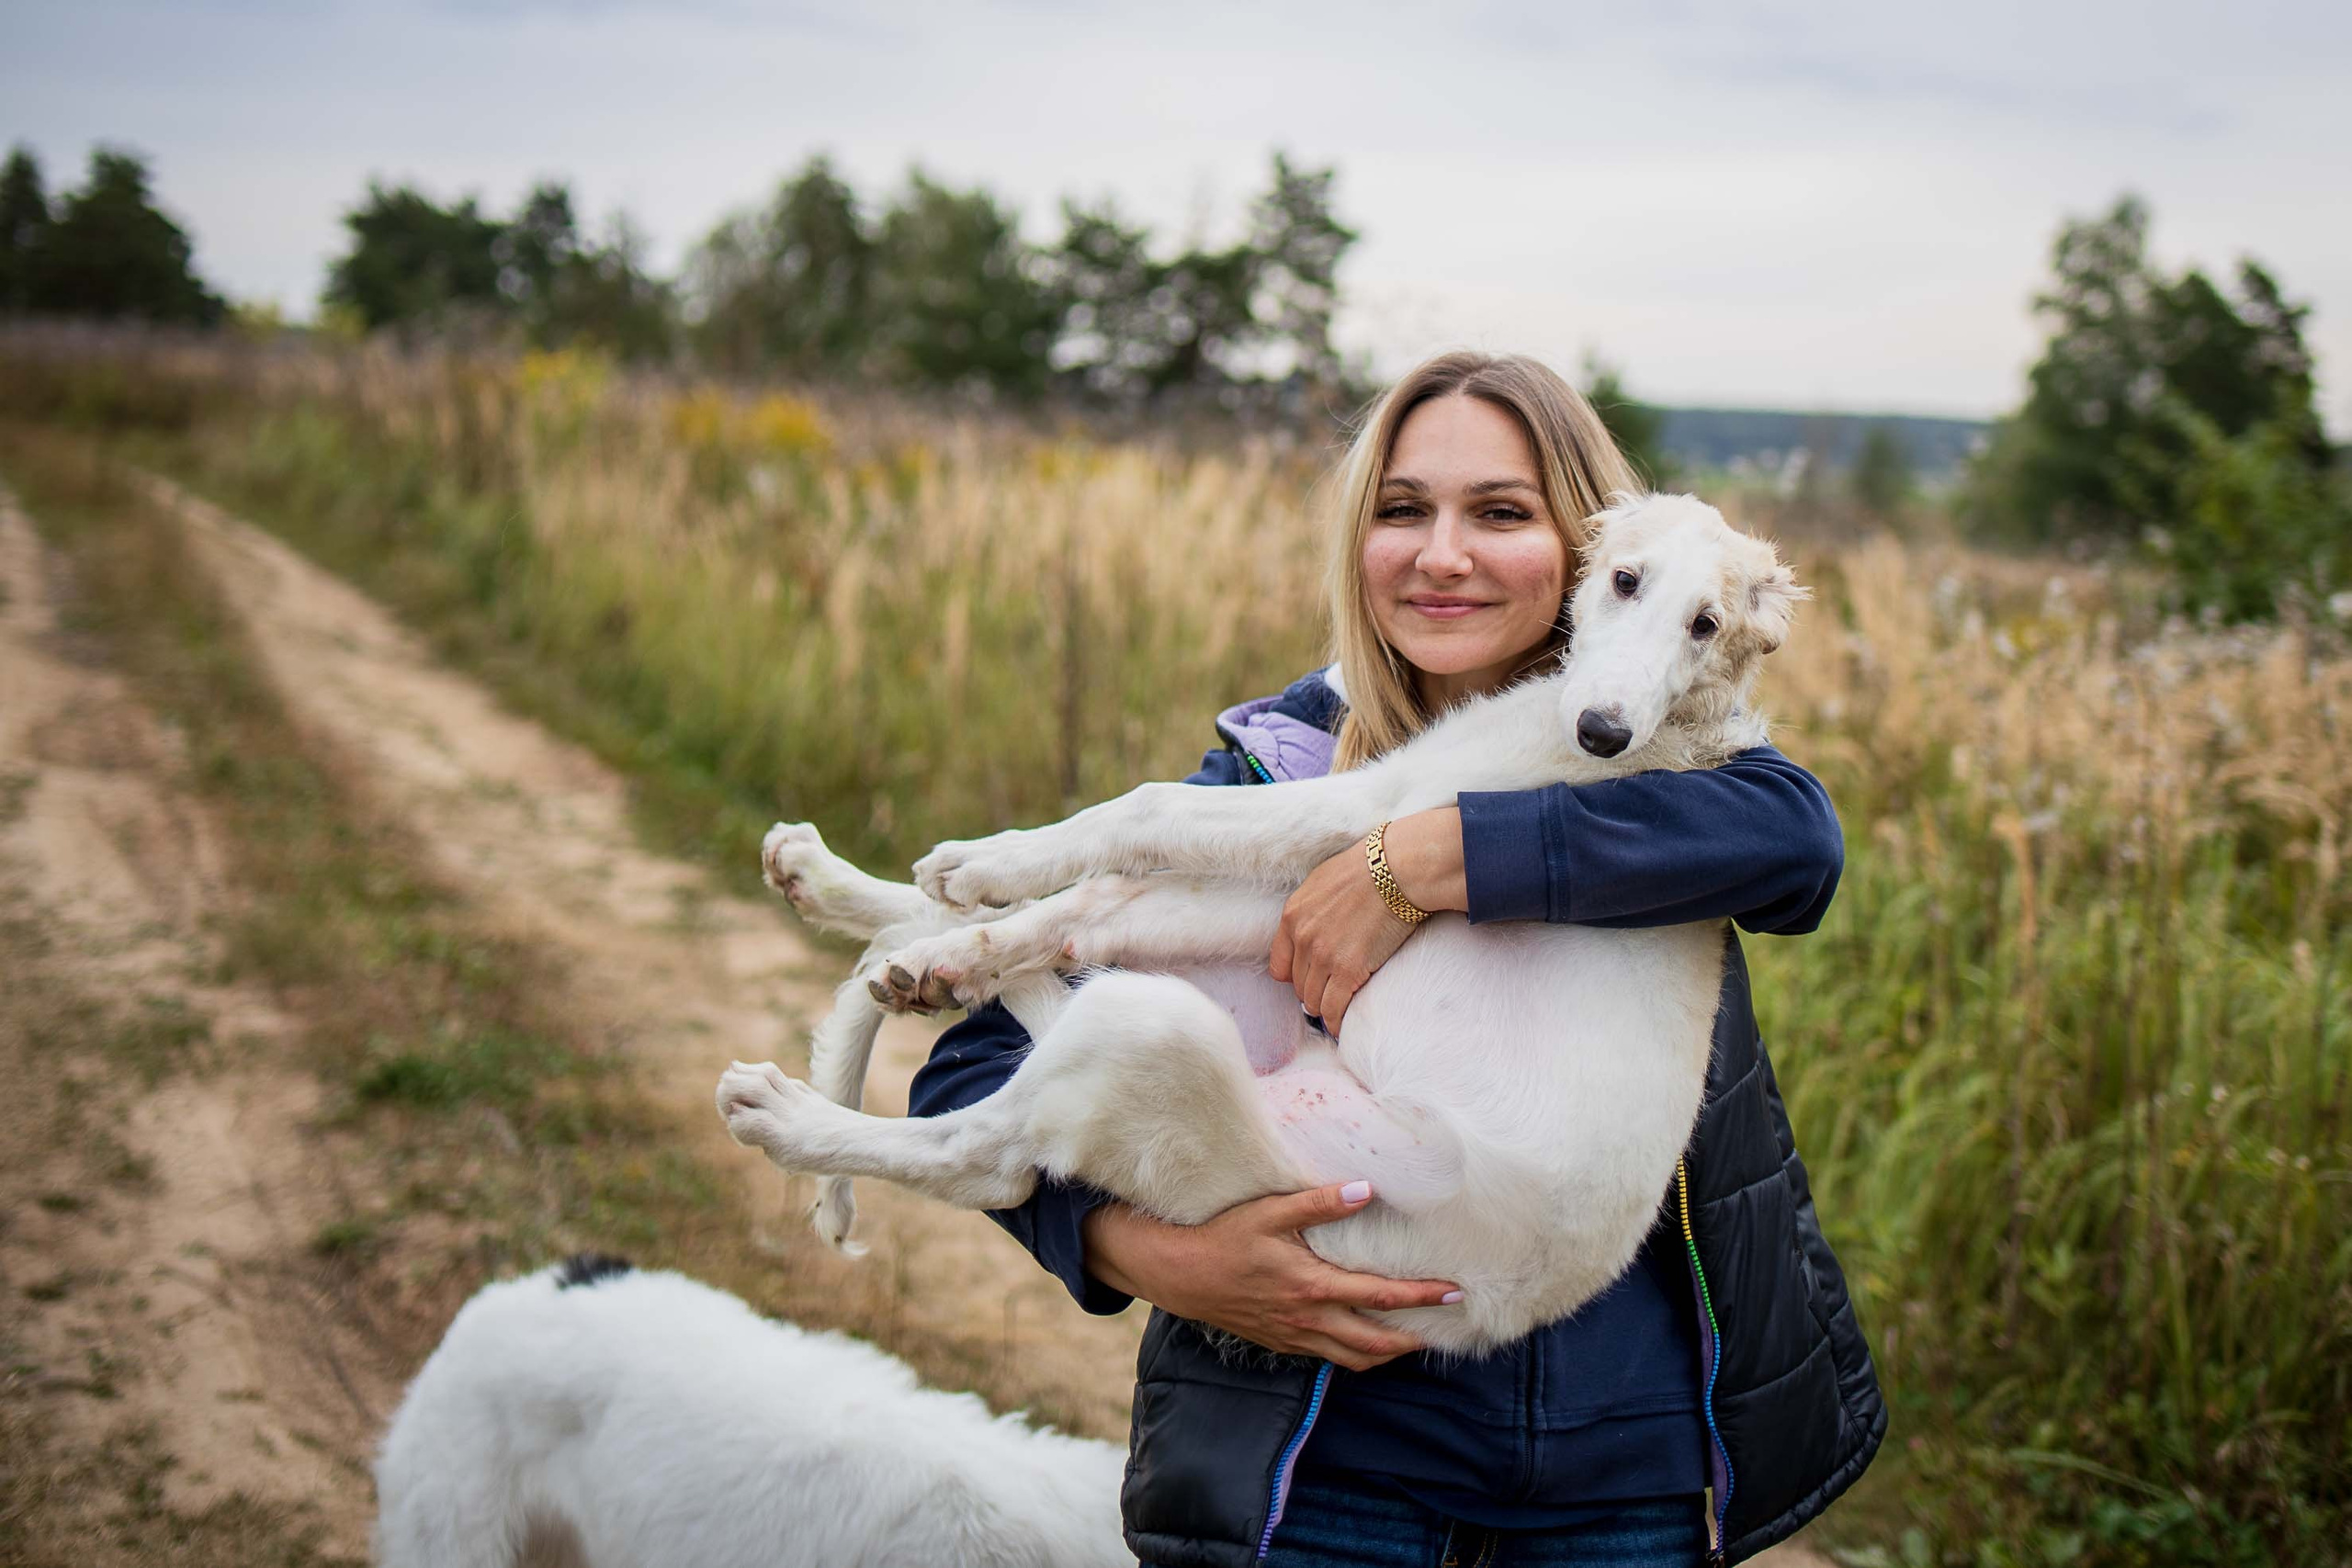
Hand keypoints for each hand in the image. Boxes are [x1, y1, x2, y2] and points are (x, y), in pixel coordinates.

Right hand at [1081, 1183, 1461, 1370]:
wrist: (1181, 1274)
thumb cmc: (1225, 1238)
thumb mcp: (1270, 1212)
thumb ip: (1319, 1203)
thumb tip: (1366, 1191)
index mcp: (1312, 1286)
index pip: (1380, 1297)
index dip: (1421, 1297)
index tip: (1453, 1292)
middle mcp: (1309, 1319)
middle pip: (1376, 1342)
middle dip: (1415, 1337)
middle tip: (1445, 1323)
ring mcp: (1295, 1336)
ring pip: (1355, 1358)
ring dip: (1389, 1352)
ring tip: (1414, 1338)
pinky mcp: (1283, 1343)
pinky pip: (1330, 1357)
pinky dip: (1357, 1353)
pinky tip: (1366, 1338)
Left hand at [1268, 807, 1465, 1034]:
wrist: (1396, 870)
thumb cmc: (1368, 869)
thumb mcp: (1323, 882)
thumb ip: (1311, 909)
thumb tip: (1314, 927)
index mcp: (1292, 916)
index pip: (1279, 965)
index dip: (1295, 977)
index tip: (1309, 980)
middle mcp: (1302, 938)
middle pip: (1298, 985)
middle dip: (1313, 992)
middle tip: (1331, 994)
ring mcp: (1323, 956)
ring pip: (1314, 1000)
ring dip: (1325, 1007)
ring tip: (1339, 1010)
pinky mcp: (1349, 969)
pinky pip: (1334, 1009)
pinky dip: (1337, 1021)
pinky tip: (1343, 1025)